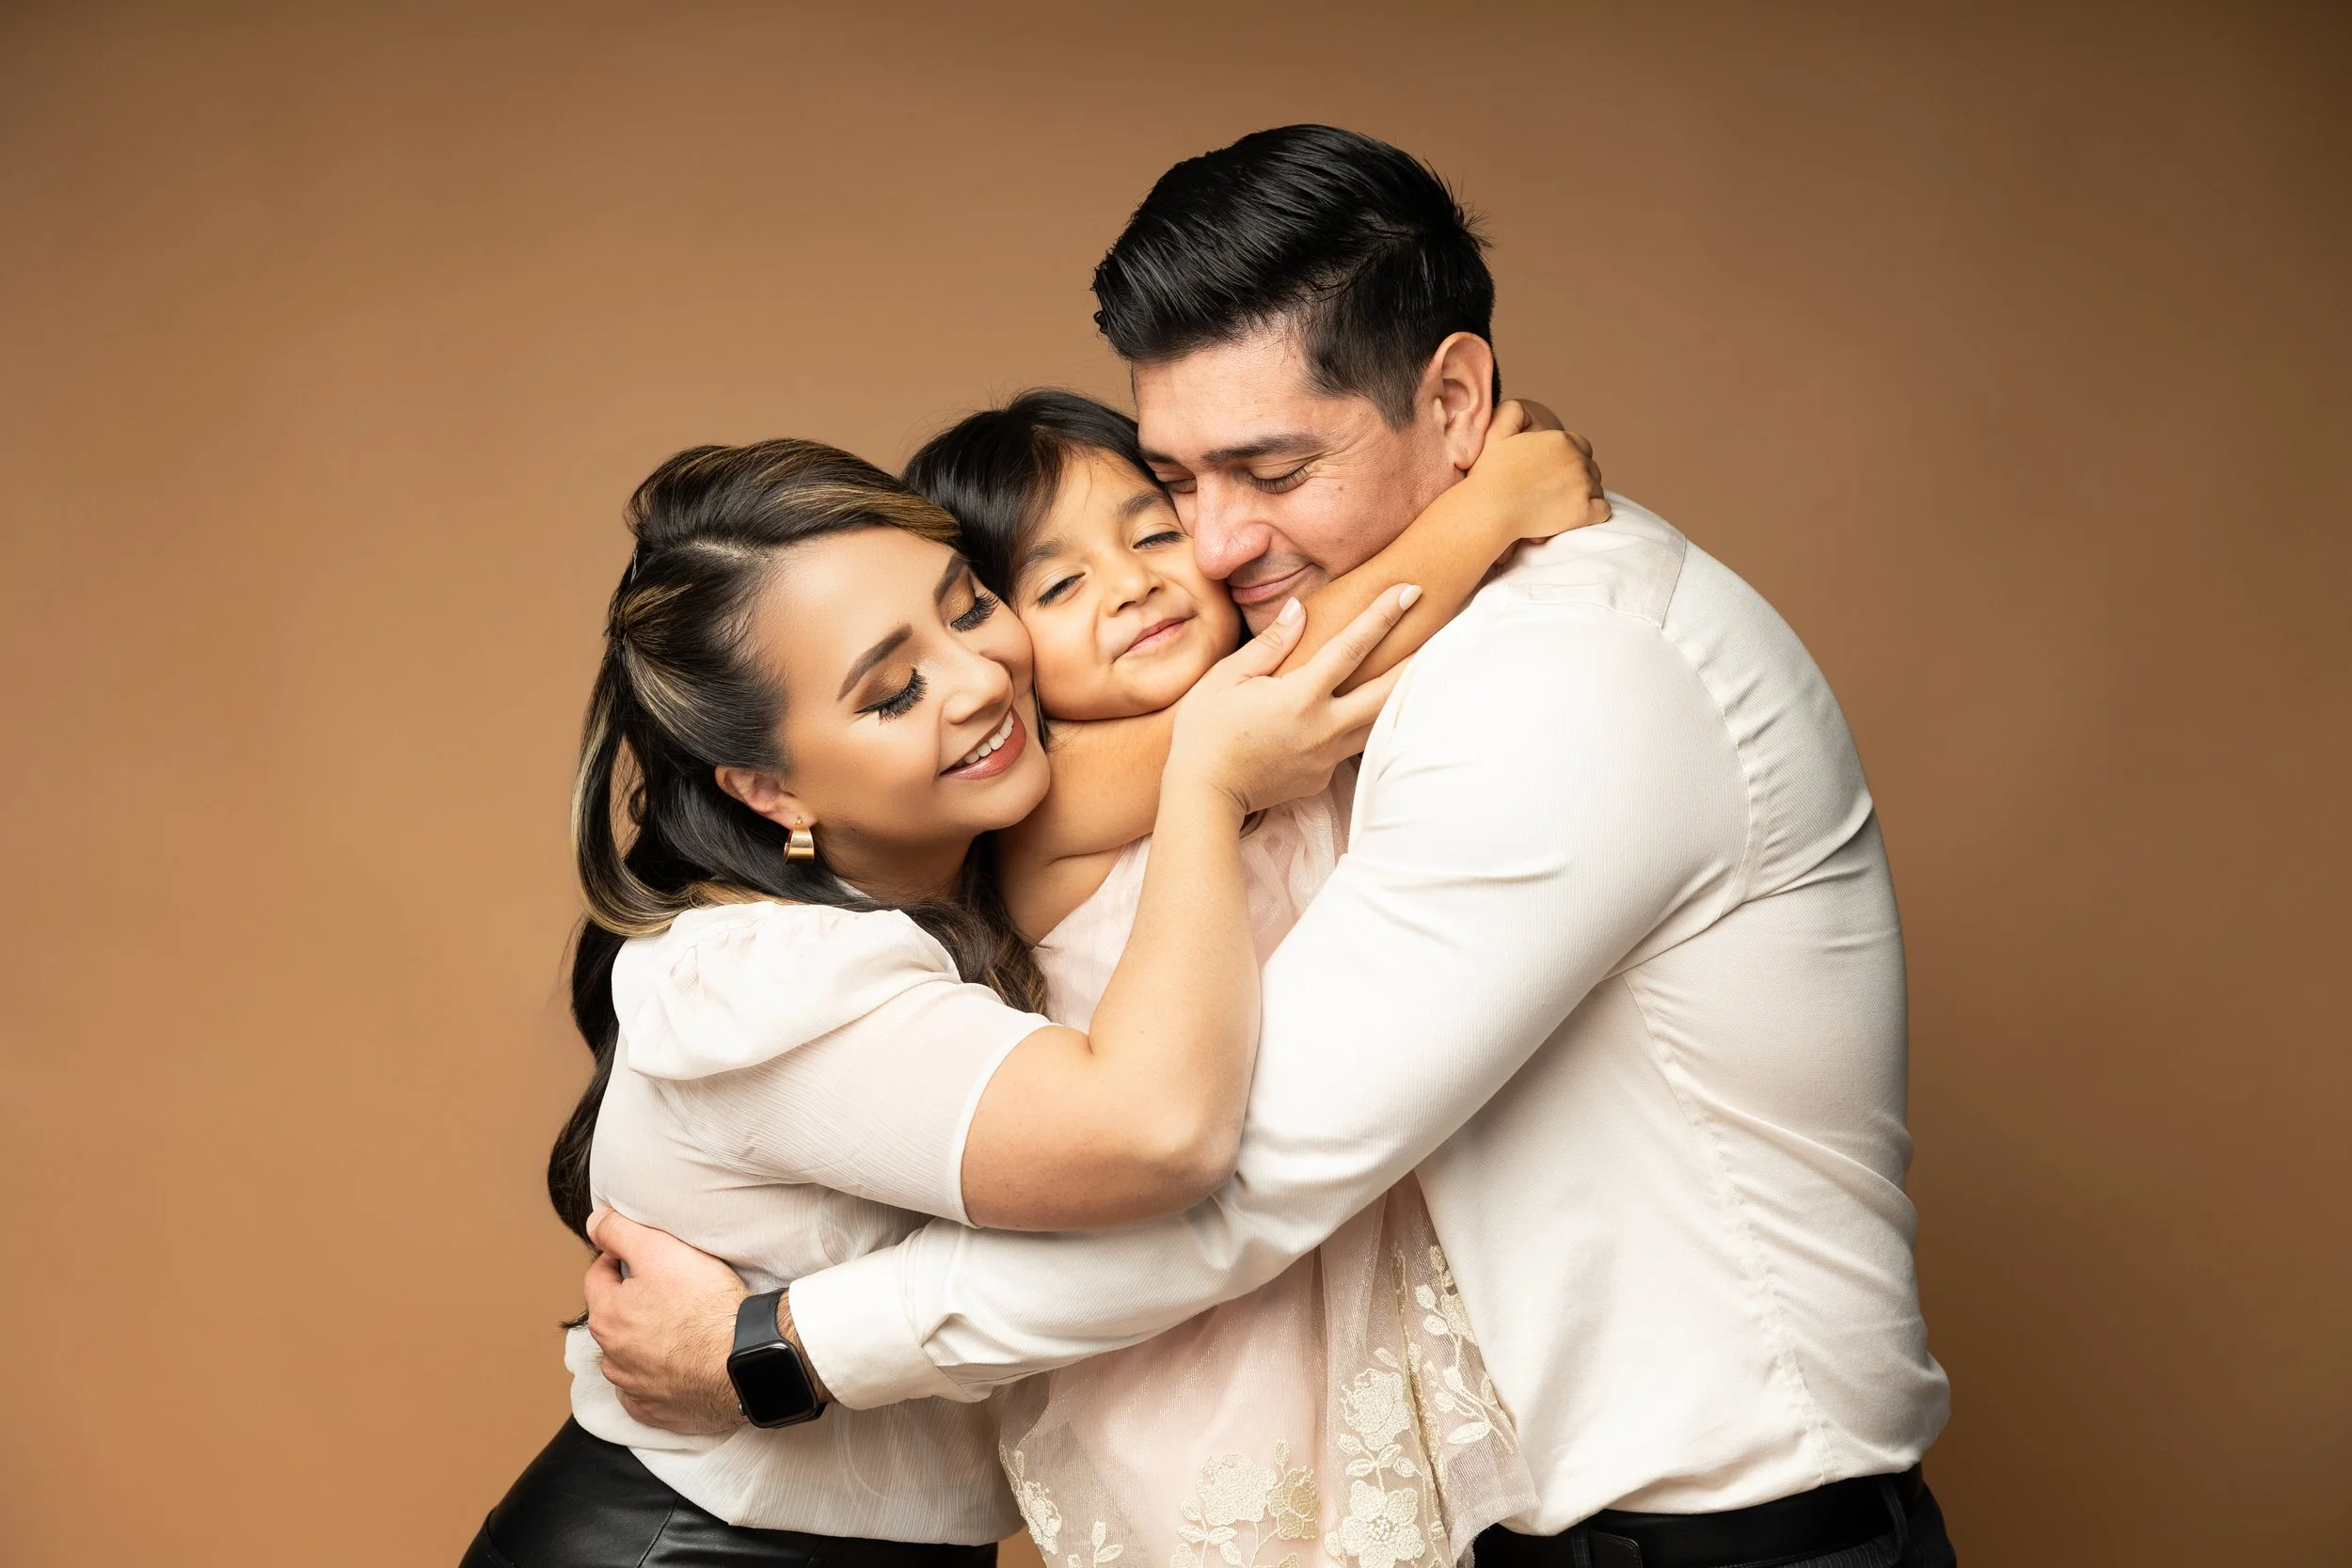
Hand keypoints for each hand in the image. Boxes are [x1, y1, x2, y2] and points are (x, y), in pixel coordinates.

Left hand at [583, 1209, 767, 1433]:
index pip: (597, 1276)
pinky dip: (656, 1380)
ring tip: (675, 1327)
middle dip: (630, 1301)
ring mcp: (635, 1389)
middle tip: (666, 1287)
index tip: (642, 1255)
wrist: (744, 1359)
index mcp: (607, 1317)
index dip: (618, 1258)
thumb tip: (593, 1222)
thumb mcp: (660, 1250)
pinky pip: (646, 1394)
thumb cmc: (705, 1305)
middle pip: (613, 1318)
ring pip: (627, 1358)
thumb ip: (619, 1232)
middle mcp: (613, 1358)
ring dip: (641, 1343)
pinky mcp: (660, 1411)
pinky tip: (676, 1367)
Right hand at [1166, 588, 1415, 815]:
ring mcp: (1326, 757)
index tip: (1409, 591)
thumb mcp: (1227, 678)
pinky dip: (1359, 727)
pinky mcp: (1321, 778)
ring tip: (1416, 673)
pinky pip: (1348, 747)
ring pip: (1377, 724)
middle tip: (1442, 633)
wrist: (1203, 795)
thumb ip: (1271, 645)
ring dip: (1398, 697)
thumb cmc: (1205, 732)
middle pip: (1386, 693)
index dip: (1382, 615)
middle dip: (1415, 661)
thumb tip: (1300, 610)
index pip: (1352, 648)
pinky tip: (1359, 713)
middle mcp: (1324, 728)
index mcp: (1301, 697)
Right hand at [1468, 399, 1609, 542]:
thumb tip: (1524, 408)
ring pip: (1596, 489)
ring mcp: (1583, 486)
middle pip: (1591, 468)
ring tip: (1560, 506)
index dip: (1569, 460)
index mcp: (1561, 440)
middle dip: (1578, 478)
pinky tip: (1574, 517)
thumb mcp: (1496, 432)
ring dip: (1584, 496)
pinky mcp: (1584, 511)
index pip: (1581, 447)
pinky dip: (1592, 514)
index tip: (1554, 474)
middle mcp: (1577, 460)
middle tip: (1556, 492)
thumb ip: (1512, 412)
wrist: (1490, 508)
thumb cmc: (1490, 474)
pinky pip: (1602, 511)